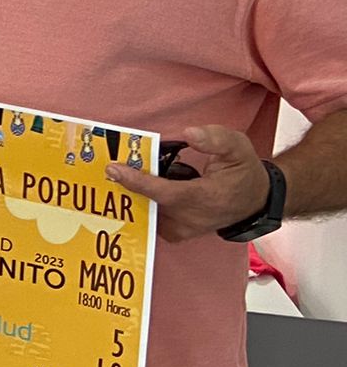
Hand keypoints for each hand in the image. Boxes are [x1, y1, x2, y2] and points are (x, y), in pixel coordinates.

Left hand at [106, 125, 271, 242]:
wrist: (254, 201)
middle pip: (149, 202)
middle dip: (129, 183)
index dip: (138, 182)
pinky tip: (132, 184)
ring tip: (121, 172)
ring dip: (132, 193)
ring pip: (147, 212)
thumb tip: (190, 133)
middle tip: (111, 163)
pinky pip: (150, 218)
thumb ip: (215, 139)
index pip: (165, 193)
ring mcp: (183, 230)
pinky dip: (139, 202)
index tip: (113, 169)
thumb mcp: (237, 148)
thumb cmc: (243, 172)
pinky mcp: (176, 233)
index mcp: (207, 198)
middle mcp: (192, 219)